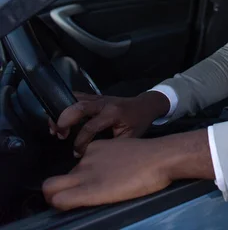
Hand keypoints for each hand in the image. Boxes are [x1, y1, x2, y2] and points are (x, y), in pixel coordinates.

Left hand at [43, 130, 214, 209]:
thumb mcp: (125, 151)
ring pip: (54, 189)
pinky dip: (61, 205)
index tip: (82, 190)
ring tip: (81, 204)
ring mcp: (85, 173)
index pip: (74, 168)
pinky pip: (61, 199)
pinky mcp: (89, 189)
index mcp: (95, 149)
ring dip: (61, 199)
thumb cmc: (151, 156)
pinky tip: (72, 207)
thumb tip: (107, 173)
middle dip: (55, 192)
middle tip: (68, 203)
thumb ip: (110, 160)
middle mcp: (85, 159)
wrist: (161, 157)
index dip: (73, 182)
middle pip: (56, 179)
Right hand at [49, 91, 169, 155]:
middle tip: (58, 135)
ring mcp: (98, 98)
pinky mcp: (95, 96)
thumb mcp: (130, 137)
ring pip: (74, 100)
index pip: (90, 127)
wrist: (144, 105)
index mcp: (113, 113)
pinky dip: (65, 106)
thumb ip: (113, 146)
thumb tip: (95, 159)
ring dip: (61, 113)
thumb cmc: (138, 122)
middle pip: (79, 107)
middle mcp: (104, 103)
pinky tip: (58, 118)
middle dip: (64, 121)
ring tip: (55, 128)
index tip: (77, 154)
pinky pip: (77, 97)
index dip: (80, 142)